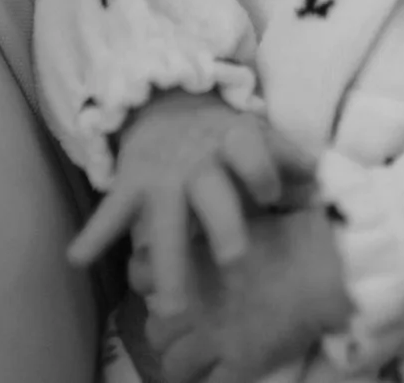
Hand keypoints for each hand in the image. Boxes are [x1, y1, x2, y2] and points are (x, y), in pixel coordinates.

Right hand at [68, 90, 305, 309]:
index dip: (262, 172)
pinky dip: (94, 234)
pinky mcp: (131, 184)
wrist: (167, 99)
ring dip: (167, 262)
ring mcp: (161, 176)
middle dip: (223, 226)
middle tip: (234, 260)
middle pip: (212, 195)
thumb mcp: (260, 136)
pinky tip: (77, 259)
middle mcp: (198, 162)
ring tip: (169, 305)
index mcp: (234, 142)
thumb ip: (291, 162)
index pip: (252, 153)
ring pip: (164, 222)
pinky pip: (111, 212)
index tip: (270, 196)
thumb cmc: (225, 135)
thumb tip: (327, 191)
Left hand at [143, 204, 353, 382]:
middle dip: (168, 332)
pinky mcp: (239, 364)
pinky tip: (224, 375)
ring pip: (172, 366)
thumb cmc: (285, 236)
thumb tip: (195, 240)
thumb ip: (207, 236)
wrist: (320, 264)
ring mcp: (212, 338)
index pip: (138, 275)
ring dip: (182, 364)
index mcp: (188, 265)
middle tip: (187, 330)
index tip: (164, 284)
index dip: (148, 282)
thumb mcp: (235, 221)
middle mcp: (191, 304)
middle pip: (154, 329)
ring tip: (198, 361)